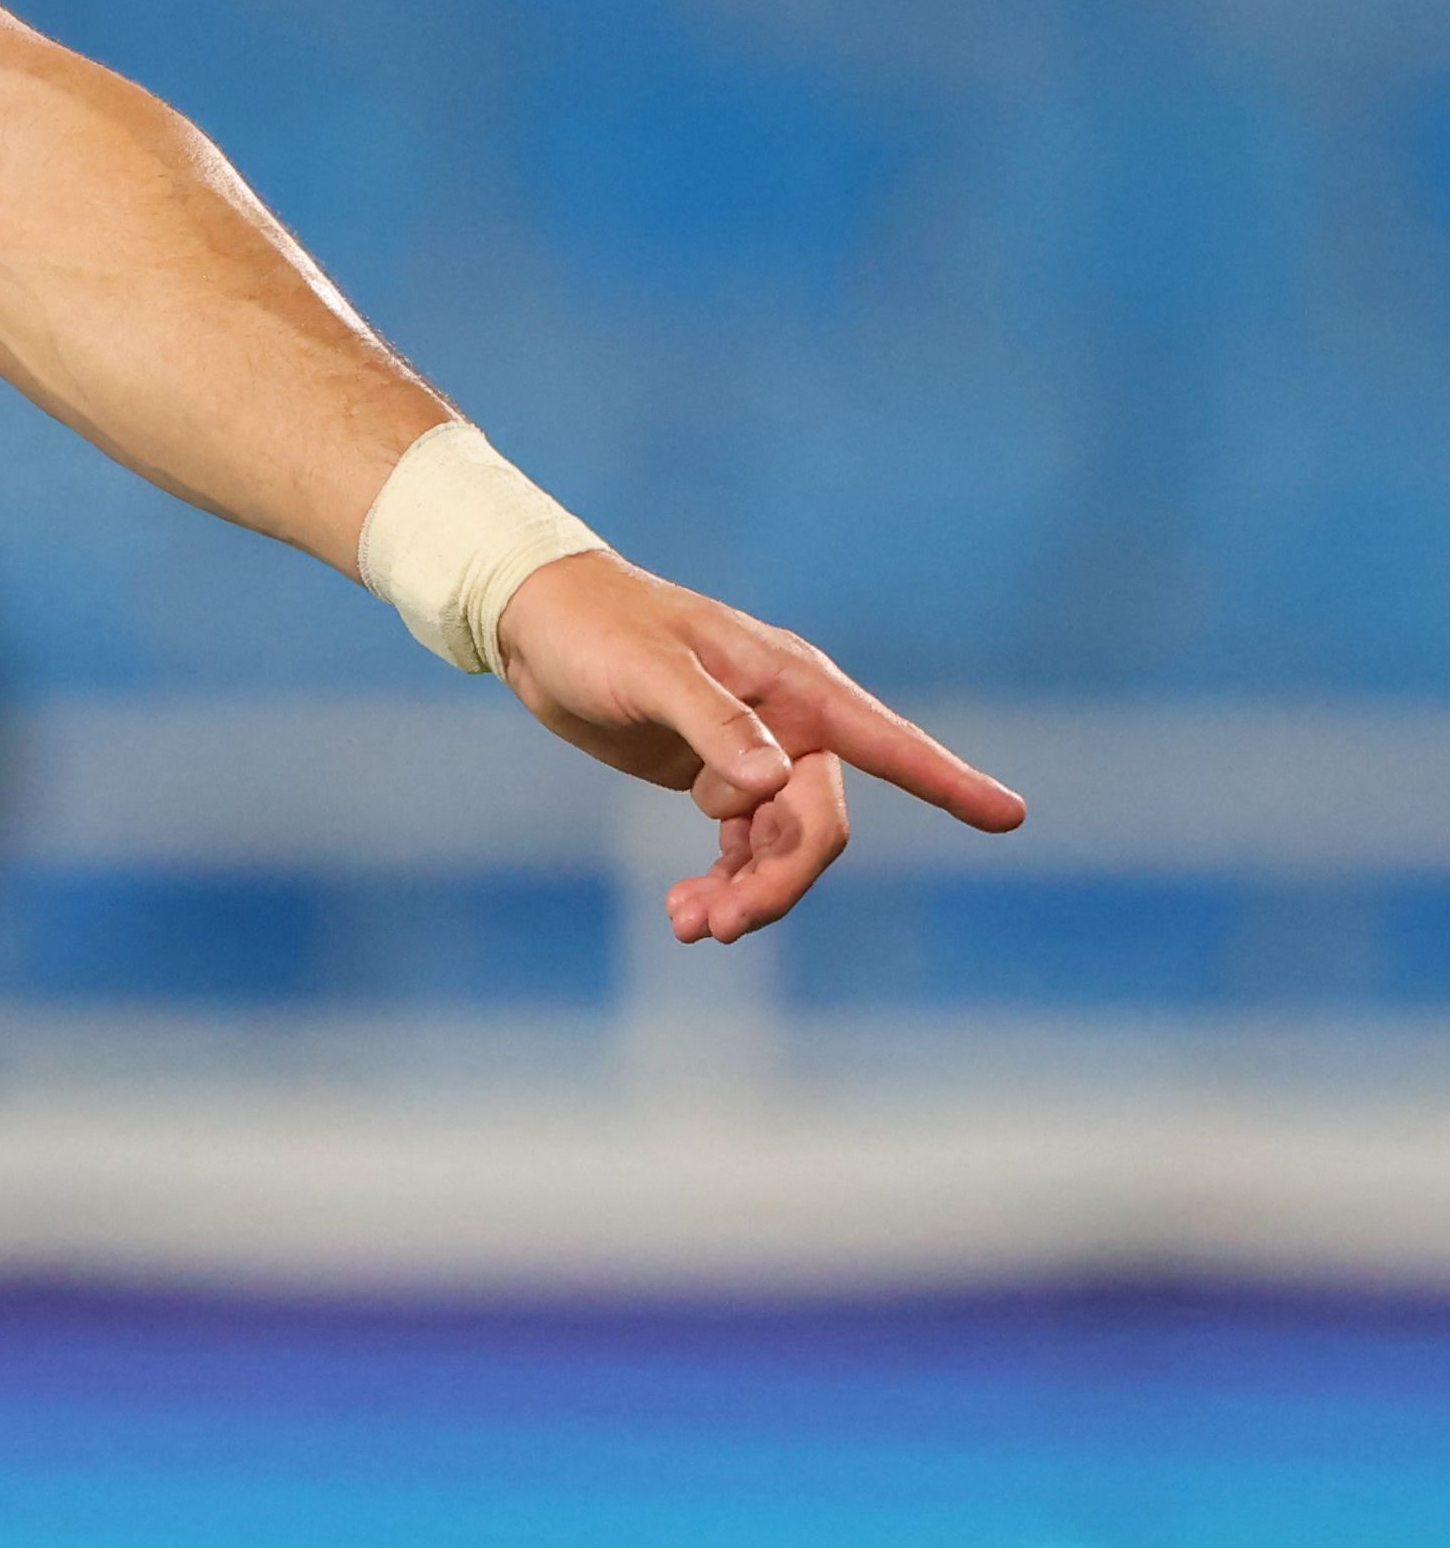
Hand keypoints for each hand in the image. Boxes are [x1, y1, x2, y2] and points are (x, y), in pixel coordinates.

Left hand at [494, 554, 1026, 940]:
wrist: (536, 621)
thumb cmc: (596, 629)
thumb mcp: (649, 671)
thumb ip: (713, 722)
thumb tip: (772, 783)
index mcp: (793, 685)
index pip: (886, 740)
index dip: (949, 781)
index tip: (1010, 816)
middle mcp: (789, 722)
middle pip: (819, 824)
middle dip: (782, 880)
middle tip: (721, 927)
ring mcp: (754, 754)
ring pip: (779, 846)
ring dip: (746, 893)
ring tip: (688, 925)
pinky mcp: (714, 779)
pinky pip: (741, 847)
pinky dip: (722, 883)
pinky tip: (684, 912)